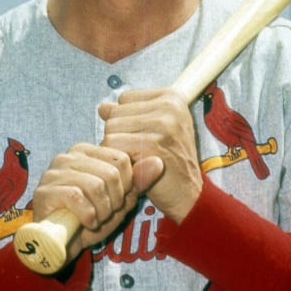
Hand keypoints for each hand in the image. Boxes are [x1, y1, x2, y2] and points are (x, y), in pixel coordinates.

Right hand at [31, 143, 139, 261]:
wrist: (64, 246)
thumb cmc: (91, 219)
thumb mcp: (121, 201)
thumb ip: (139, 181)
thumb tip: (158, 161)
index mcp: (88, 152)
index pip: (121, 159)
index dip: (126, 186)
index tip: (116, 201)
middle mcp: (69, 156)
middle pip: (111, 173)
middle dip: (114, 201)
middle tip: (105, 213)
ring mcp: (54, 172)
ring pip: (96, 186)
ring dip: (102, 211)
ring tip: (95, 218)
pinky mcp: (45, 190)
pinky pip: (77, 198)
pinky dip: (88, 216)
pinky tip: (85, 222)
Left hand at [98, 88, 202, 223]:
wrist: (188, 193)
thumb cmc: (169, 161)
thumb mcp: (154, 129)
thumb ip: (128, 114)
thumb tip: (102, 107)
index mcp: (172, 97)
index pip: (124, 98)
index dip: (126, 120)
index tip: (144, 137)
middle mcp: (170, 107)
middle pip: (115, 114)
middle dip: (119, 136)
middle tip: (141, 152)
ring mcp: (164, 125)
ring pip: (111, 130)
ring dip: (117, 150)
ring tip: (138, 160)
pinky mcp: (152, 145)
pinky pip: (113, 147)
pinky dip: (118, 161)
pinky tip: (135, 168)